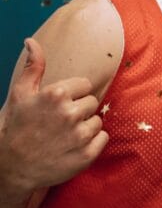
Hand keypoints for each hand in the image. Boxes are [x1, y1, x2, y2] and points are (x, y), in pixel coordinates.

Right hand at [0, 39, 107, 199]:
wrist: (13, 166)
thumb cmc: (17, 127)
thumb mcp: (20, 94)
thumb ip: (33, 67)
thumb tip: (32, 41)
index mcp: (57, 94)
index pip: (85, 86)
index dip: (73, 95)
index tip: (58, 105)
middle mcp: (70, 114)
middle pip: (92, 103)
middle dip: (79, 111)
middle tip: (60, 122)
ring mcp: (80, 136)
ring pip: (98, 121)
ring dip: (86, 127)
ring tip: (65, 135)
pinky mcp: (87, 154)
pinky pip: (103, 138)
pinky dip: (92, 142)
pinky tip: (73, 146)